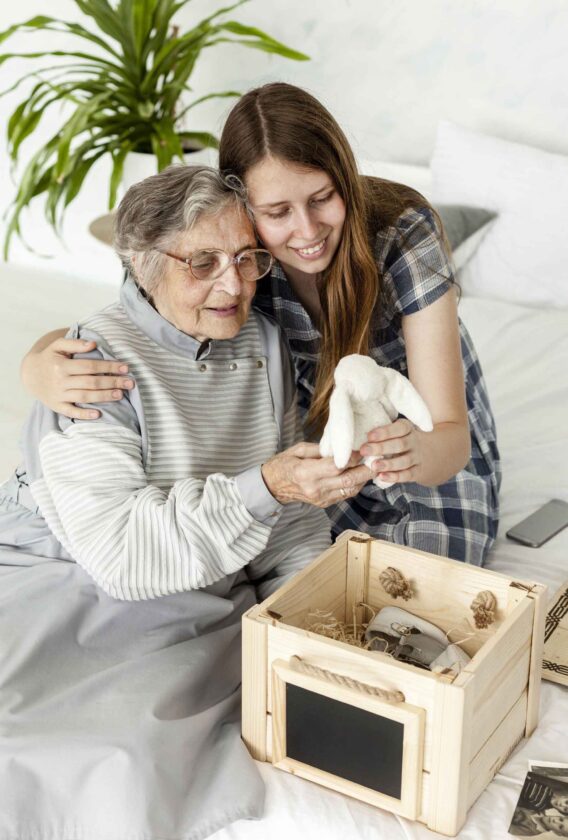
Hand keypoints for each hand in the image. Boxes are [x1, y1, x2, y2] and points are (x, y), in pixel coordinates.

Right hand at [21, 337, 133, 419]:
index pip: (90, 366)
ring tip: (120, 394)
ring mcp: (58, 395)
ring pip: (85, 396)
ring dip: (103, 396)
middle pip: (91, 382)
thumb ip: (75, 344)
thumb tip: (94, 344)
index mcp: (62, 365)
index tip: (125, 367)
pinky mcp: (57, 406)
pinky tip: (98, 414)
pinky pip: (71, 411)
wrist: (29, 374)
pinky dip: (84, 414)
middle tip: (130, 383)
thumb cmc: (49, 358)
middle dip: (112, 382)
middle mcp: (60, 381)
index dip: (109, 367)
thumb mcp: (58, 346)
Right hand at [261, 442, 376, 507]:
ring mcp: (320, 498)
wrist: (272, 487)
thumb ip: (320, 449)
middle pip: (347, 480)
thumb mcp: (298, 449)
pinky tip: (360, 474)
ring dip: (364, 478)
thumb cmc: (284, 464)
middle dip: (366, 470)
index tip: (363, 449)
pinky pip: (345, 494)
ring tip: (373, 466)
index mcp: (306, 473)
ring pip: (350, 489)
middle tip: (378, 459)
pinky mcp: (324, 503)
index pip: (336, 466)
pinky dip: (355, 484)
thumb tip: (341, 446)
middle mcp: (315, 488)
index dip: (352, 457)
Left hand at [360, 419, 425, 484]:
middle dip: (381, 448)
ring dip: (388, 464)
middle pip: (399, 444)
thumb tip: (356, 435)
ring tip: (373, 466)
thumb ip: (383, 433)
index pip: (399, 428)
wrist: (434, 454)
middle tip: (364, 450)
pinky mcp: (418, 471)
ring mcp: (417, 457)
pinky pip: (407, 474)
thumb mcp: (399, 431)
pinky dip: (395, 477)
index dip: (384, 432)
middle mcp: (414, 442)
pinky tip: (382, 477)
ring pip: (404, 461)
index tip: (369, 436)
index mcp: (407, 429)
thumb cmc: (404, 440)